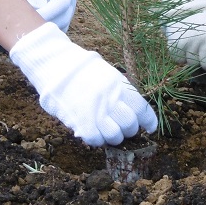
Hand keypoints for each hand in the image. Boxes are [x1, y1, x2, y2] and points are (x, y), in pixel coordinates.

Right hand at [9, 23, 157, 145]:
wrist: (55, 64)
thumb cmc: (81, 69)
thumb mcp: (107, 73)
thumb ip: (120, 90)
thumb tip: (131, 108)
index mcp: (119, 85)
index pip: (141, 108)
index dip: (149, 121)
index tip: (150, 128)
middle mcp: (110, 99)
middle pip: (129, 124)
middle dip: (129, 129)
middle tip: (123, 128)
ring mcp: (95, 111)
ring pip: (115, 136)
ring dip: (113, 137)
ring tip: (107, 131)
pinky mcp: (81, 122)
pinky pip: (95, 140)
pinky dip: (96, 140)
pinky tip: (93, 132)